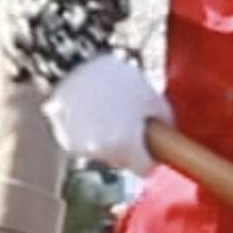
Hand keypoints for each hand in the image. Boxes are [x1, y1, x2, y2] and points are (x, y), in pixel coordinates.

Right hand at [45, 50, 169, 173]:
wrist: (74, 64)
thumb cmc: (117, 79)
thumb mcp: (151, 96)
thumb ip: (164, 121)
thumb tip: (168, 133)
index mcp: (126, 146)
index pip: (144, 169)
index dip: (149, 156)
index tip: (149, 145)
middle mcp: (101, 152)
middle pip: (122, 161)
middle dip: (128, 146)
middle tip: (128, 121)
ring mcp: (80, 147)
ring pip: (103, 153)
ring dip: (108, 139)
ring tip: (108, 111)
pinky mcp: (64, 138)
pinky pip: (84, 142)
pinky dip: (89, 132)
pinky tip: (92, 111)